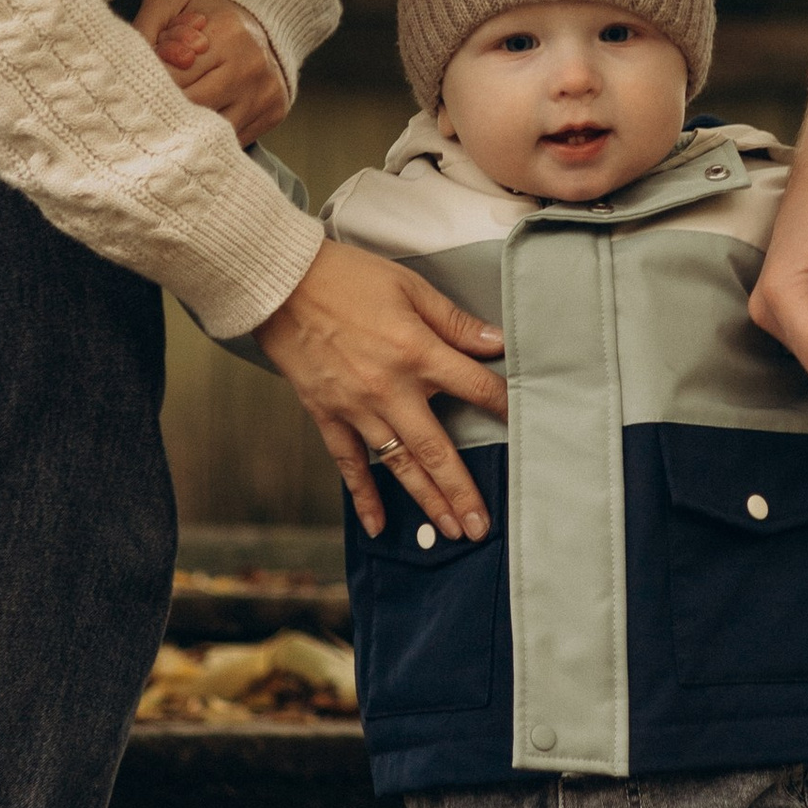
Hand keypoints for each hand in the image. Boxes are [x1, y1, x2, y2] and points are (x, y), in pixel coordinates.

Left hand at [134, 0, 291, 140]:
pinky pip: (234, 139)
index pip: (175, 76)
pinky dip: (211, 136)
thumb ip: (145, 28)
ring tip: (169, 119)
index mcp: (226, 32)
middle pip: (194, 105)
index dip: (150, 84)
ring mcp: (265, 92)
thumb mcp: (170, 3)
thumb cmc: (205, 12)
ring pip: (214, 130)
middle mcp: (251, 64)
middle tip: (147, 107)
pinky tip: (197, 124)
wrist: (259, 15)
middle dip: (165, 108)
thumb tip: (124, 65)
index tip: (139, 86)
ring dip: (188, 129)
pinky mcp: (273, 112)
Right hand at [255, 242, 507, 538]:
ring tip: (449, 530)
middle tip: (482, 525)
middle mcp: (389, 389)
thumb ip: (453, 321)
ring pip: (399, 464)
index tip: (528, 428)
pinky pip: (348, 463)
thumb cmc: (345, 277)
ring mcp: (356, 408)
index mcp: (416, 352)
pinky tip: (378, 524)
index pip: (475, 387)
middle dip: (462, 490)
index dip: (505, 407)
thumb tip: (495, 342)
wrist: (280, 283)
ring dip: (426, 500)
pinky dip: (363, 496)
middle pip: (437, 449)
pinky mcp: (327, 415)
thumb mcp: (410, 287)